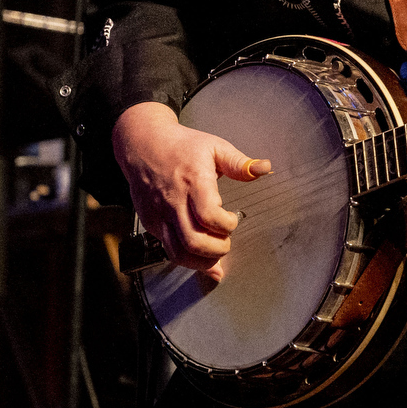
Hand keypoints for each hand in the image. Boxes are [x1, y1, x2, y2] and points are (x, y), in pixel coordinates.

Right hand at [112, 100, 269, 282]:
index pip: (208, 215)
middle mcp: (173, 202)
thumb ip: (239, 163)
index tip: (234, 220)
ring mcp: (159, 215)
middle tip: (227, 243)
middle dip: (216, 249)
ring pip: (177, 252)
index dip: (226, 225)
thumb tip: (264, 168)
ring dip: (200, 261)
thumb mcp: (215, 147)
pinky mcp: (151, 223)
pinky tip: (200, 260)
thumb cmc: (181, 146)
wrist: (143, 146)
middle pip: (192, 240)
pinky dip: (185, 258)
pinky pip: (167, 249)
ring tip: (216, 255)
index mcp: (193, 182)